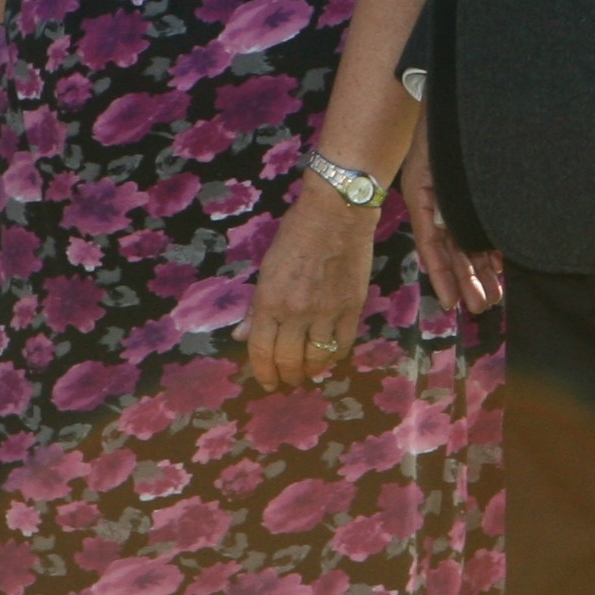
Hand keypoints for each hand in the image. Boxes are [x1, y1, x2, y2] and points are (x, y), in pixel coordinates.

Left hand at [245, 176, 376, 391]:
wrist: (337, 213)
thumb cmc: (296, 233)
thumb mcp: (267, 268)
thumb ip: (257, 306)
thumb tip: (242, 336)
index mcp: (269, 300)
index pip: (260, 350)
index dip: (262, 372)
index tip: (266, 381)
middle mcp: (295, 312)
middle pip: (287, 360)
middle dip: (285, 376)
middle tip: (287, 380)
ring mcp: (326, 312)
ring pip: (316, 358)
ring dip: (310, 371)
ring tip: (308, 373)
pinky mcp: (352, 308)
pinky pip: (343, 345)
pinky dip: (335, 357)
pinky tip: (330, 357)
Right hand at [405, 141, 501, 317]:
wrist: (459, 97)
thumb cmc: (442, 127)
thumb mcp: (436, 165)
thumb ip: (445, 200)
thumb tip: (464, 235)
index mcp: (424, 198)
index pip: (432, 246)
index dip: (443, 275)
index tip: (452, 303)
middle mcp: (440, 204)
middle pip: (453, 250)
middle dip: (468, 279)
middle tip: (483, 306)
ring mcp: (457, 200)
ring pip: (468, 243)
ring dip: (481, 269)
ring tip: (495, 295)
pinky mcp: (474, 196)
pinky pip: (482, 228)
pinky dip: (490, 247)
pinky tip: (500, 266)